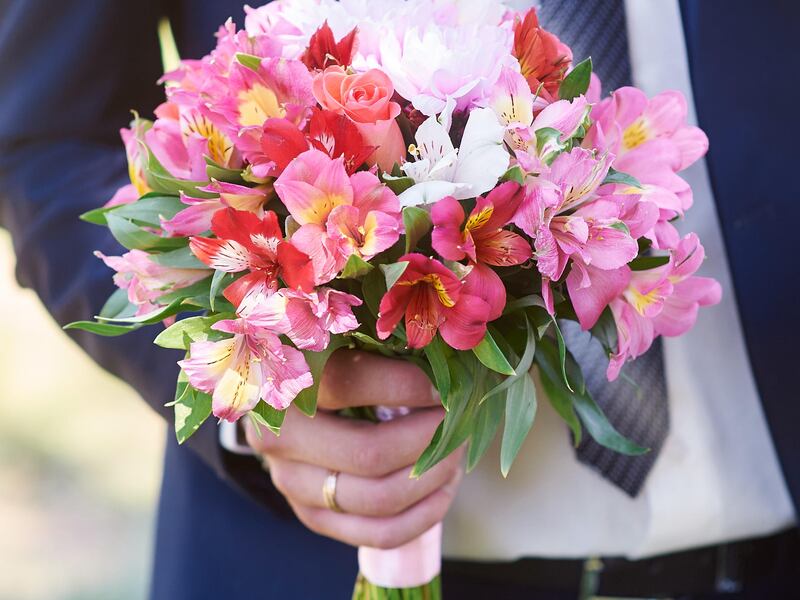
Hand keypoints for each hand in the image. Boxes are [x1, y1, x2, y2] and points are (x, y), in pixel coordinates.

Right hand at [245, 349, 462, 549]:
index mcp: (282, 382)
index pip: (347, 382)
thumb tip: (446, 358)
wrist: (292, 409)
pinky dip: (424, 515)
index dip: (405, 385)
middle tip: (456, 421)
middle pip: (368, 452)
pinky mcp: (313, 515)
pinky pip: (379, 533)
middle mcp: (278, 437)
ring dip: (432, 477)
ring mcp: (292, 483)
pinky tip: (443, 488)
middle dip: (428, 438)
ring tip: (454, 452)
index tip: (441, 386)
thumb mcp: (343, 342)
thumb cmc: (331, 364)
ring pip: (378, 499)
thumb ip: (380, 344)